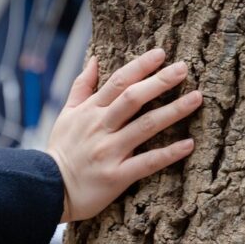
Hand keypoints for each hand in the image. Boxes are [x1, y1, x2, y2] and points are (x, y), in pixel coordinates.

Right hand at [46, 49, 201, 222]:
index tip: (161, 54)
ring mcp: (109, 152)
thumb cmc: (61, 150)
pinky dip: (168, 153)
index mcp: (89, 112)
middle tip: (184, 68)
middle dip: (160, 81)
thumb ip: (81, 87)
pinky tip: (189, 144)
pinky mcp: (116, 177)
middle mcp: (100, 128)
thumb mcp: (66, 115)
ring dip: (173, 111)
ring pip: (145, 126)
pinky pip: (147, 162)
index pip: (117, 82)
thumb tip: (94, 59)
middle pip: (133, 99)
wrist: (48, 189)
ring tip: (196, 98)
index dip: (140, 66)